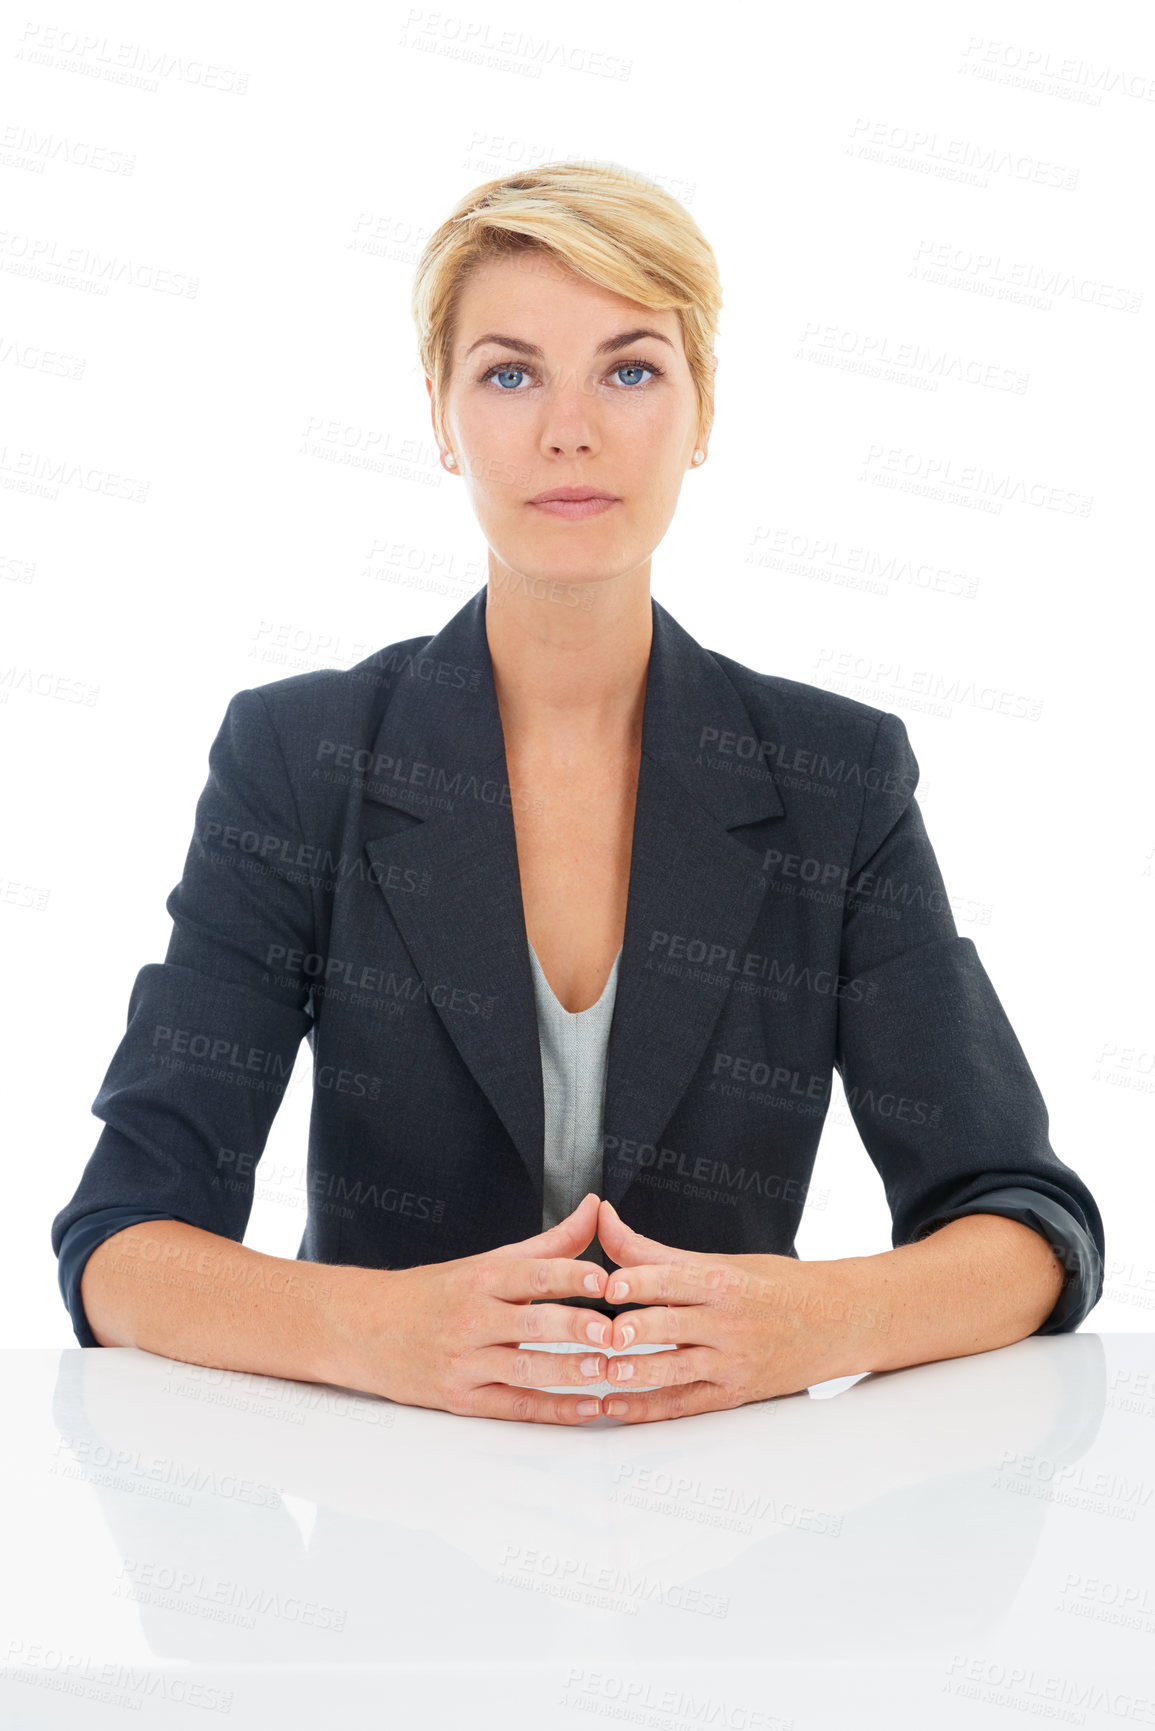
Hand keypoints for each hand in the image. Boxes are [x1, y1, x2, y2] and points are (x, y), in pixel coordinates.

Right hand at [324, 1193, 614, 1423]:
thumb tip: (596, 1208)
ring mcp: (463, 1362)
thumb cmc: (433, 1294)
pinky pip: (513, 1407)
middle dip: (574, 1328)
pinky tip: (586, 1408)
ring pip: (524, 1369)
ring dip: (568, 1372)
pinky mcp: (460, 1398)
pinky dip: (553, 1409)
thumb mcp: (487, 1262)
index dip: (568, 1273)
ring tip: (608, 1371)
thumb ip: (549, 1244)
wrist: (363, 1329)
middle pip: (530, 1322)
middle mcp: (471, 1318)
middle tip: (614, 1331)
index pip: (530, 1272)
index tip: (603, 1277)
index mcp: (479, 1278)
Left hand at [591, 1199, 856, 1422]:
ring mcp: (733, 1361)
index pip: (676, 1279)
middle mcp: (728, 1321)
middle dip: (639, 1331)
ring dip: (640, 1375)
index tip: (609, 1284)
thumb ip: (652, 1250)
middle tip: (602, 1335)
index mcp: (723, 1281)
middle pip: (675, 1325)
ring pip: (679, 1370)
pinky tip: (617, 1406)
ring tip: (605, 1376)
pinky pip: (686, 1404)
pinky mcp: (734, 1393)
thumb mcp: (720, 1262)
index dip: (641, 1281)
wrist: (839, 1321)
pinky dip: (649, 1409)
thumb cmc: (775, 1285)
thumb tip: (602, 1217)